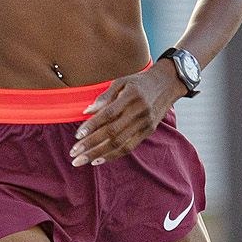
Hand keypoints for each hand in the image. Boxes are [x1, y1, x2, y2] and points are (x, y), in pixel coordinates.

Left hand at [71, 66, 186, 166]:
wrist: (168, 84)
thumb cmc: (139, 82)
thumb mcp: (122, 81)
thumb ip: (104, 96)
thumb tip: (86, 111)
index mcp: (131, 96)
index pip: (108, 114)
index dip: (92, 126)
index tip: (77, 135)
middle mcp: (139, 111)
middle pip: (112, 133)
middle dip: (91, 145)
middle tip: (73, 153)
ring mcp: (145, 123)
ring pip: (120, 143)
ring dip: (98, 154)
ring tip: (81, 161)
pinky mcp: (148, 131)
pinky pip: (129, 147)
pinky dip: (113, 155)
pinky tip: (98, 160)